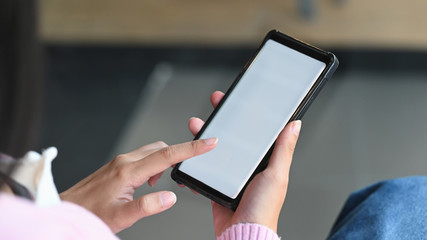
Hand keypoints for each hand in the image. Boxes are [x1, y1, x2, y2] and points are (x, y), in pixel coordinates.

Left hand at [60, 138, 216, 232]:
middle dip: (180, 154)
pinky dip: (152, 166)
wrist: (68, 208)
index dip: (191, 148)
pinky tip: (147, 183)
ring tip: (159, 185)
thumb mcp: (121, 216)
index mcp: (129, 171)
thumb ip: (147, 206)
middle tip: (187, 171)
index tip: (209, 142)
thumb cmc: (91, 213)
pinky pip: (142, 157)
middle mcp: (125, 161)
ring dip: (164, 163)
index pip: (167, 155)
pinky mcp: (118, 165)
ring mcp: (120, 161)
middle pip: (162, 148)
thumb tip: (170, 197)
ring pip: (152, 152)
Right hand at [188, 91, 300, 235]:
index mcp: (263, 162)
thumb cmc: (263, 210)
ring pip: (216, 150)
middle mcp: (247, 167)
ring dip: (205, 138)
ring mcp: (231, 176)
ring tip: (197, 126)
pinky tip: (191, 154)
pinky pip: (205, 169)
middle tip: (216, 106)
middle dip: (223, 120)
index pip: (254, 132)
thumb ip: (283, 150)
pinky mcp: (217, 186)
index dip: (246, 115)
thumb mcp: (276, 175)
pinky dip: (197, 161)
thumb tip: (295, 125)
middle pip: (233, 137)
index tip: (239, 101)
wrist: (242, 234)